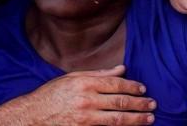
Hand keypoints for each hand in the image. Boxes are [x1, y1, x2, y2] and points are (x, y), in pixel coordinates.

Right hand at [24, 66, 155, 125]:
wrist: (34, 115)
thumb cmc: (52, 94)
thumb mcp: (72, 77)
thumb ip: (98, 73)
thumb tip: (121, 68)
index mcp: (84, 82)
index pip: (115, 84)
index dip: (132, 86)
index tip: (143, 89)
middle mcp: (86, 99)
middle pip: (120, 101)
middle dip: (140, 103)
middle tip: (153, 104)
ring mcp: (85, 117)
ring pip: (117, 118)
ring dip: (136, 119)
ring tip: (149, 118)